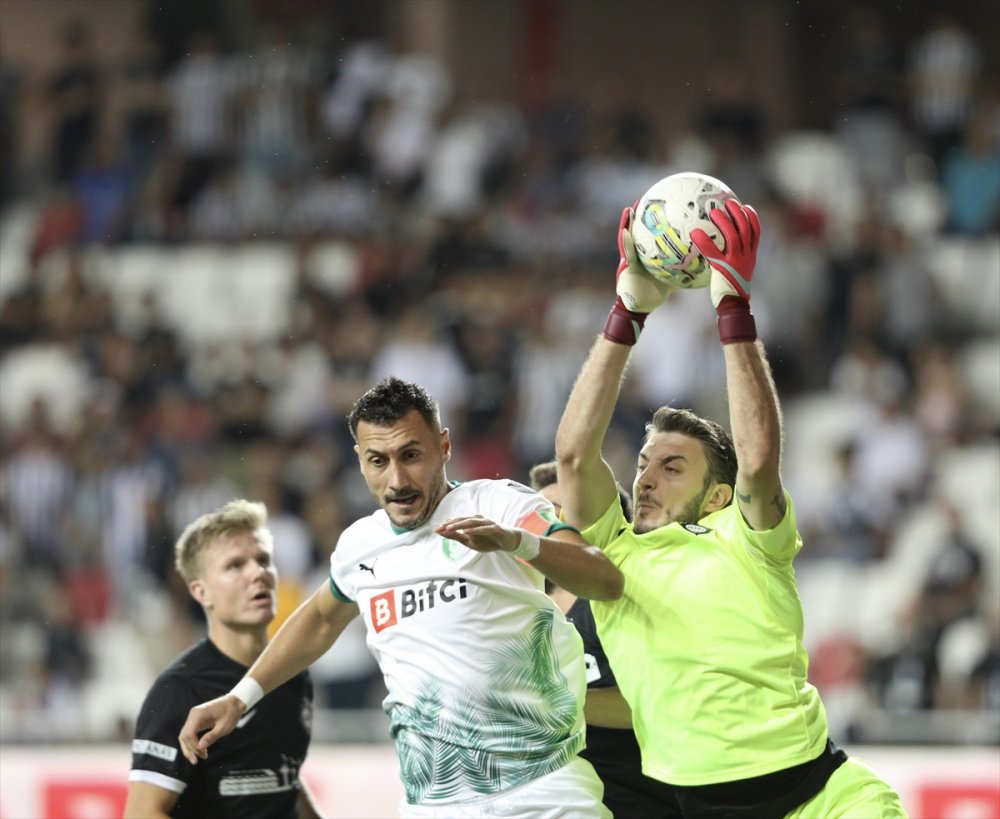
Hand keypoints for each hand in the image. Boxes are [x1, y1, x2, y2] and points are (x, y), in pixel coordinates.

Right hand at [178, 694, 244, 764]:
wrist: (235, 702)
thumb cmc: (231, 712)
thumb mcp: (224, 726)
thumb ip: (212, 736)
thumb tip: (200, 747)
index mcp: (199, 714)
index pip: (189, 735)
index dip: (194, 747)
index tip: (203, 753)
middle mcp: (193, 714)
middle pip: (184, 736)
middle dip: (190, 750)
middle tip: (197, 760)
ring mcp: (194, 716)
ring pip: (185, 736)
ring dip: (191, 748)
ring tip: (201, 756)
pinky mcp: (196, 719)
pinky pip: (190, 733)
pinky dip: (194, 742)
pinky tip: (201, 749)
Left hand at [435, 516, 518, 552]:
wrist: (508, 542)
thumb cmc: (488, 540)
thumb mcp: (470, 541)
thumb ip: (458, 537)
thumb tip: (443, 533)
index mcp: (472, 521)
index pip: (457, 522)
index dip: (446, 525)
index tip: (435, 530)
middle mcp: (478, 519)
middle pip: (462, 520)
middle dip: (450, 524)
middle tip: (439, 528)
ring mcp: (487, 522)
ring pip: (471, 522)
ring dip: (459, 524)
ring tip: (449, 528)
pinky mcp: (495, 528)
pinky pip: (483, 528)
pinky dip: (475, 530)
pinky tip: (467, 532)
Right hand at [604, 205, 675, 345]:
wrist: (637, 308)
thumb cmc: (653, 295)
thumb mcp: (672, 279)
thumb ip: (683, 269)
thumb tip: (704, 262)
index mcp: (648, 255)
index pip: (655, 234)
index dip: (658, 220)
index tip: (666, 204)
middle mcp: (637, 254)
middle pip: (641, 230)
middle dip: (643, 214)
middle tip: (649, 198)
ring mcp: (628, 258)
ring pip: (628, 235)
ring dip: (628, 222)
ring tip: (632, 208)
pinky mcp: (623, 265)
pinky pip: (624, 250)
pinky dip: (624, 239)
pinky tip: (626, 229)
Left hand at [689, 198, 760, 307]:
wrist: (734, 304)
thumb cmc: (732, 288)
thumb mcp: (737, 270)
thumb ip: (731, 258)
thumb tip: (718, 250)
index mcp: (751, 255)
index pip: (756, 232)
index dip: (752, 217)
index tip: (745, 207)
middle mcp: (747, 255)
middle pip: (746, 229)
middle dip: (738, 213)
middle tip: (728, 202)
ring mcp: (737, 261)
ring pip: (733, 236)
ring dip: (724, 222)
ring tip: (714, 212)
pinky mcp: (724, 268)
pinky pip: (713, 251)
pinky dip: (704, 241)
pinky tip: (694, 233)